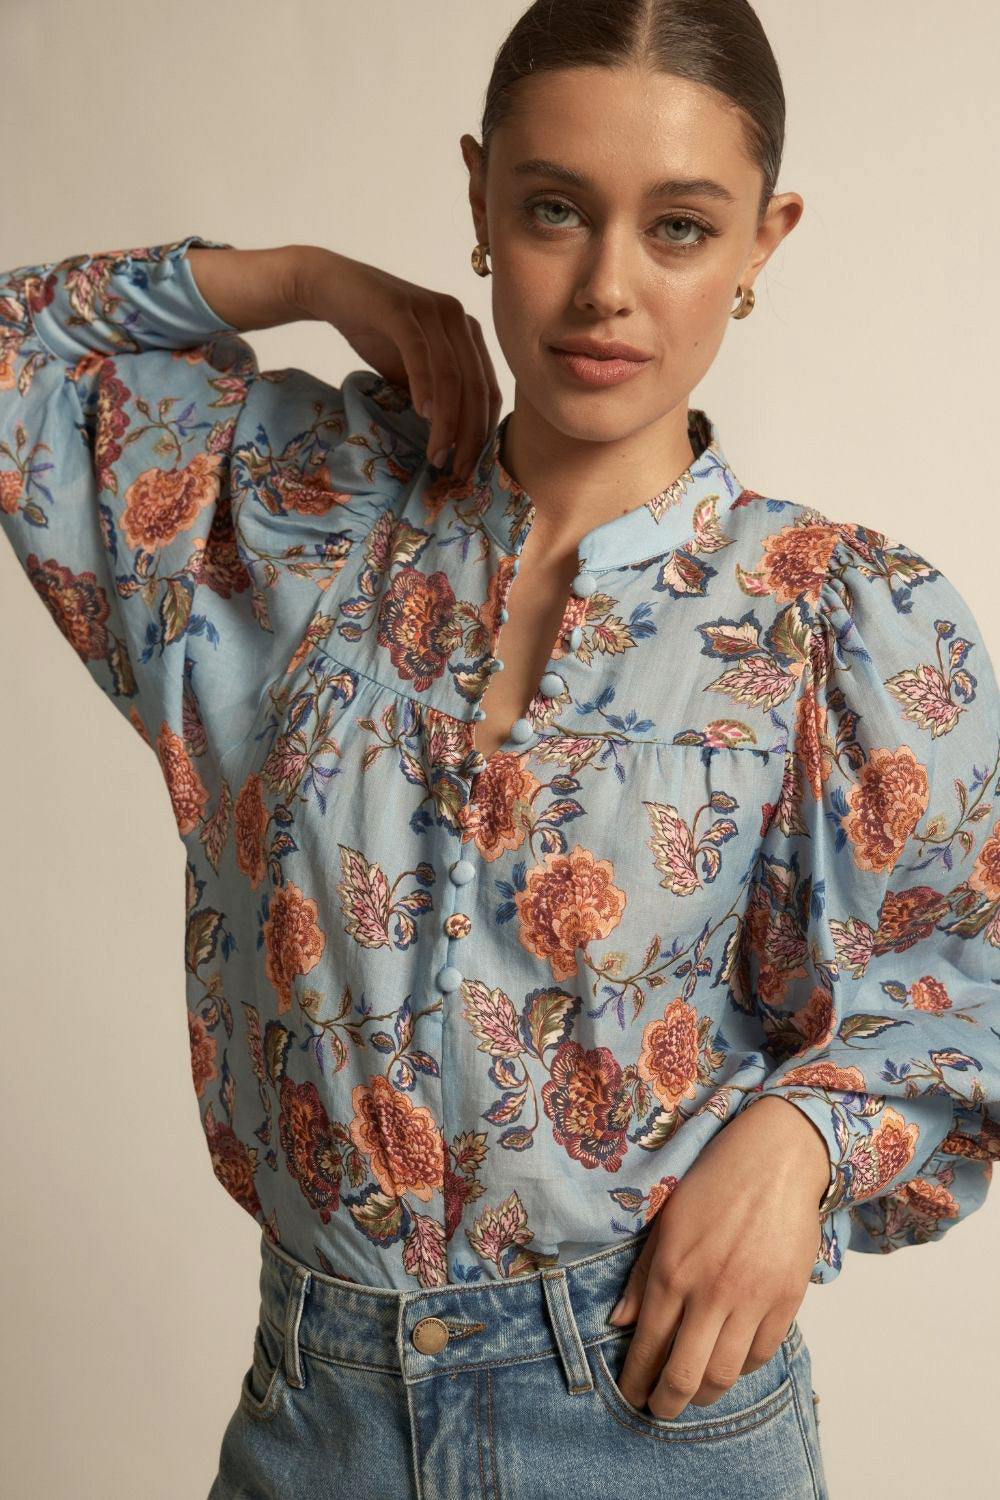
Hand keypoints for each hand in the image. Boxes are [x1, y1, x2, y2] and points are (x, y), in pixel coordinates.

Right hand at [292, 246, 502, 481]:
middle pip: (476, 387)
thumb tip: (451, 444)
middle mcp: (458, 318)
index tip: (469, 467)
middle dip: (470, 436)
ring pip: (451, 376)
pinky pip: (420, 353)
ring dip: (447, 422)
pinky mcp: (402, 308)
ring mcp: (431, 310)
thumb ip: (435, 395)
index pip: (487, 389)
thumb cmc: (375, 332)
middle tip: (456, 471)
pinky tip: (422, 415)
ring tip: (436, 455)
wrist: (331, 289)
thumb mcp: (412, 370)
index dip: (483, 432)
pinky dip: (424, 386)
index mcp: (467, 333)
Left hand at [607, 1095, 828, 1418]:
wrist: (774, 1159)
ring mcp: (752, 1299)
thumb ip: (642, 1277)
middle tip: (660, 1410)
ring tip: (694, 1394)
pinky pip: (762, 1354)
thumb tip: (619, 1323)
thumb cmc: (713, 1183)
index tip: (631, 1395)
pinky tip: (729, 1362)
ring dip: (705, 1394)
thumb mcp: (666, 1222)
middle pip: (686, 1375)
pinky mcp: (786, 1300)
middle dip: (667, 1403)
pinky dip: (742, 1368)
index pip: (648, 1346)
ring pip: (725, 1374)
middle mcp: (711, 1291)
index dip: (636, 1380)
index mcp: (673, 1270)